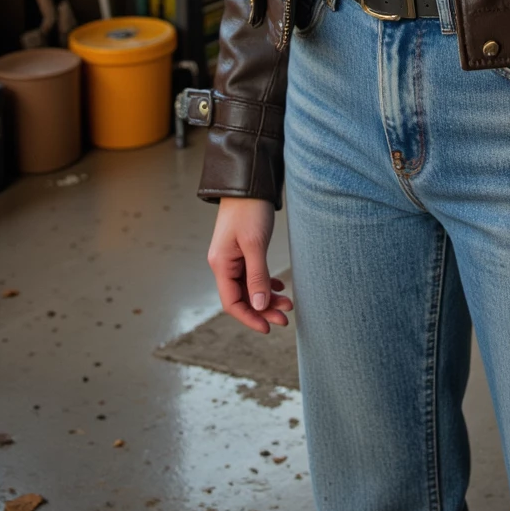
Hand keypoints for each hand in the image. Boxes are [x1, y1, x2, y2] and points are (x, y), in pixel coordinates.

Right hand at [207, 197, 293, 334]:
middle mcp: (224, 263)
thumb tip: (260, 306)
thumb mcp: (256, 244)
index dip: (250, 317)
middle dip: (263, 310)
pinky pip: (253, 274)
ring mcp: (233, 257)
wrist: (249, 182)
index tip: (268, 327)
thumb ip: (257, 276)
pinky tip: (279, 288)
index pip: (232, 302)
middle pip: (242, 297)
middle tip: (285, 318)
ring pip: (250, 286)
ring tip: (288, 304)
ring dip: (267, 298)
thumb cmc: (250, 210)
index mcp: (221, 264)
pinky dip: (266, 282)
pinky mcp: (243, 249)